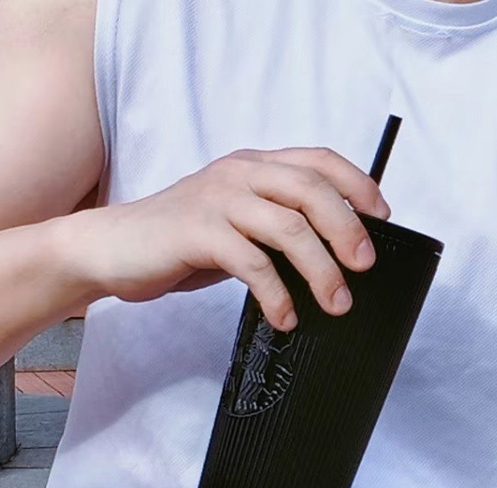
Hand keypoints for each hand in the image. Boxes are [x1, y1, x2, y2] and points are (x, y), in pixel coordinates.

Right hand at [66, 146, 391, 329]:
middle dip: (347, 231)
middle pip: (312, 192)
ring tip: (335, 304)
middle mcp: (240, 173)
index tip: (382, 217)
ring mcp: (218, 200)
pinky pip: (252, 263)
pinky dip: (276, 294)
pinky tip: (285, 317)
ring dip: (320, 270)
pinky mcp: (198, 232)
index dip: (357, 185)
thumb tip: (331, 255)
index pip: (319, 161)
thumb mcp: (235, 224)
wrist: (113, 248)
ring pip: (289, 227)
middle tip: (364, 268)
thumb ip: (275, 226)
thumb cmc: (179, 241)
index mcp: (254, 166)